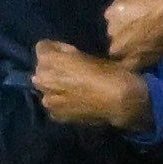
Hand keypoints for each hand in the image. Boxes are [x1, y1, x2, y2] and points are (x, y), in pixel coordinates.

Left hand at [31, 38, 150, 129]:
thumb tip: (63, 55)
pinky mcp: (57, 116)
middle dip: (53, 68)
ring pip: (46, 88)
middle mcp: (43, 80)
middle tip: (70, 71)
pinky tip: (76, 102)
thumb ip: (68, 54)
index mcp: (49, 60)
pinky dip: (61, 102)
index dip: (55, 49)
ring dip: (55, 86)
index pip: (42, 47)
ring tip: (73, 88)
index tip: (67, 53)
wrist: (121, 102)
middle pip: (41, 68)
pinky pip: (54, 105)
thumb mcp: (87, 54)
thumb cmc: (108, 73)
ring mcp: (48, 100)